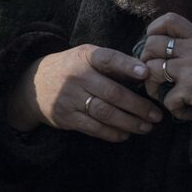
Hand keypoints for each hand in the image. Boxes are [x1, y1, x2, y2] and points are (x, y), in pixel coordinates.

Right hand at [7, 45, 160, 142]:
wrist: (34, 85)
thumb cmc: (73, 69)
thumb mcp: (87, 57)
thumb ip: (112, 64)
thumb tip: (146, 75)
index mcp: (85, 57)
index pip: (108, 59)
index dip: (127, 65)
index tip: (146, 72)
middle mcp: (77, 76)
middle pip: (112, 93)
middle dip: (138, 106)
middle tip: (156, 115)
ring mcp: (70, 98)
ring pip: (105, 113)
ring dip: (129, 122)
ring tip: (146, 127)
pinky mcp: (66, 117)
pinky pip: (93, 127)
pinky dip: (112, 133)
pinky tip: (126, 134)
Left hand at [138, 13, 191, 120]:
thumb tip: (173, 55)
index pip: (170, 21)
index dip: (154, 30)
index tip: (153, 41)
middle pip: (151, 45)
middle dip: (146, 61)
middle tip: (154, 75)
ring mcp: (189, 68)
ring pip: (151, 70)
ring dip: (153, 87)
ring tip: (165, 95)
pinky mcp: (190, 89)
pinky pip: (167, 99)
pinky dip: (174, 109)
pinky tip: (187, 111)